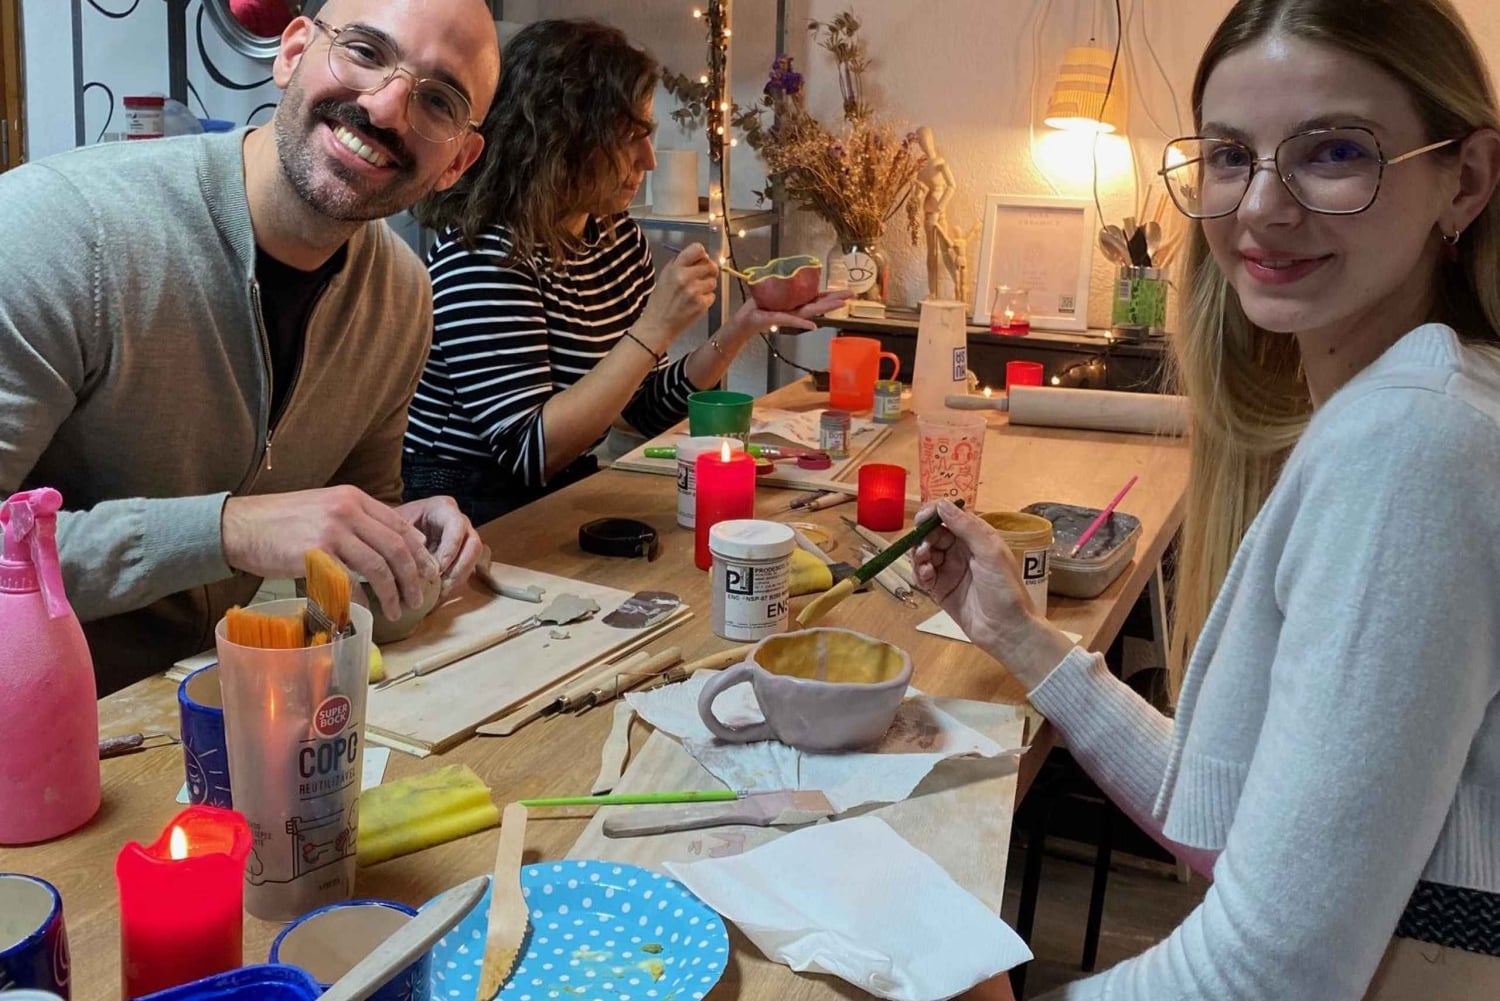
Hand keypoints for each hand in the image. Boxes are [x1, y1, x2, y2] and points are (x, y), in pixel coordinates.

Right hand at [221, 485, 437, 621]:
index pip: (400, 525)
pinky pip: (350, 582)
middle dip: (414, 577)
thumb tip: (394, 541)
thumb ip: (358, 519)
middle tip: (420, 597)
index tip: (428, 572)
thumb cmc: (281, 520)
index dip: (420, 552)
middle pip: (396, 547)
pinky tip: (367, 612)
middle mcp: (347, 510)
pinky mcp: (315, 554)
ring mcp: (332, 531)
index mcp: (354, 498)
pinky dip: (363, 600)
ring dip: (394, 592)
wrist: (239, 525)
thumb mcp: (326, 507)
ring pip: (379, 566)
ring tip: (399, 610)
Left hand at [395, 495, 482, 594]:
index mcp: (443, 508)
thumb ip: (403, 539)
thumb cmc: (392, 525)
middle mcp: (459, 522)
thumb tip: (408, 565)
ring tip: (440, 595)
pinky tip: (438, 596)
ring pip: (474, 560)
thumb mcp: (394, 526)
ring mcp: (464, 539)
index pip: (456, 526)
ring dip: (458, 579)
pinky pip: (467, 571)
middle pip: (473, 544)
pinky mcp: (462, 556)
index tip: (438, 568)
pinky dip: (454, 585)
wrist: (392, 530)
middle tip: (442, 586)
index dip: (451, 548)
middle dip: (459, 568)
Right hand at [636, 243, 718, 349]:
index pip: (698, 249)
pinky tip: (694, 303)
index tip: (702, 260)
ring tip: (695, 293)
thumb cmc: (661, 301)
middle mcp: (686, 277)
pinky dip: (706, 300)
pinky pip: (712, 296)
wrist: (658, 324)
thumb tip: (698, 257)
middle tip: (703, 277)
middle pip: (710, 265)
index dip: (703, 255)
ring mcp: (695, 291)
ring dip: (707, 287)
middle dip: (709, 271)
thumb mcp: (665, 276)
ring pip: (713, 282)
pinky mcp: (701, 304)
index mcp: (676, 268)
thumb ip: (680, 264)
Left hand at [730, 289, 852, 336]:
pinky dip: (802, 324)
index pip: (817, 297)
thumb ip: (782, 284)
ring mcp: (789, 316)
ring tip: (840, 304)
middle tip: (851, 296)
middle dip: (836, 300)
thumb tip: (789, 269)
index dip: (832, 294)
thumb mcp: (772, 291)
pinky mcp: (778, 319)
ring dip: (826, 308)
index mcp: (796, 302)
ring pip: (810, 312)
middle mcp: (796, 310)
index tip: (846, 292)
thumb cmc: (758, 306)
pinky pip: (792, 320)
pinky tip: (814, 326)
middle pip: (819, 304)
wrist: (745, 320)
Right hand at [910, 500, 1073, 688]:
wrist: (1007, 630)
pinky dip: (919, 572)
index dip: (933, 514)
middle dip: (924, 537)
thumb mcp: (990, 553)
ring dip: (919, 555)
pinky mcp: (939, 589)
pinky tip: (926, 578)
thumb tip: (941, 504)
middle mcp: (961, 550)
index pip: (950, 516)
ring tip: (925, 565)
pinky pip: (922, 574)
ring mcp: (949, 570)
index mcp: (976, 537)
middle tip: (924, 548)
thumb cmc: (1005, 589)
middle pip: (932, 534)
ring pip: (924, 553)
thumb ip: (966, 527)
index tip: (921, 520)